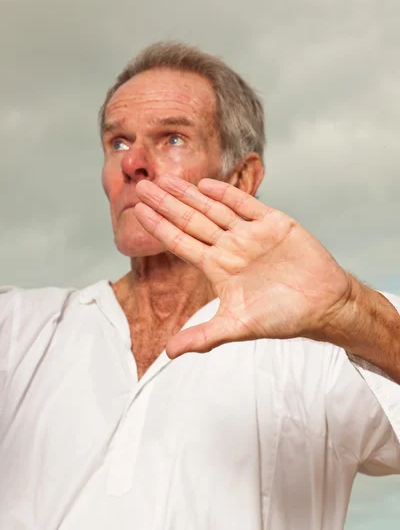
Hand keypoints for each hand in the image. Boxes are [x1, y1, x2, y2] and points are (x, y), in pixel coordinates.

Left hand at [134, 174, 351, 357]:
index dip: (159, 227)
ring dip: (190, 194)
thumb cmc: (282, 317)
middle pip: (191, 220)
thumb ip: (204, 337)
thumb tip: (168, 353)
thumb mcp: (238, 327)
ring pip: (214, 209)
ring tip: (167, 178)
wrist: (323, 304)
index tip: (137, 211)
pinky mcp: (273, 223)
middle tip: (143, 185)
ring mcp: (250, 233)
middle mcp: (230, 247)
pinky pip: (246, 205)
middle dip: (166, 203)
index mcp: (218, 268)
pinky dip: (227, 193)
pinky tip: (206, 184)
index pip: (180, 242)